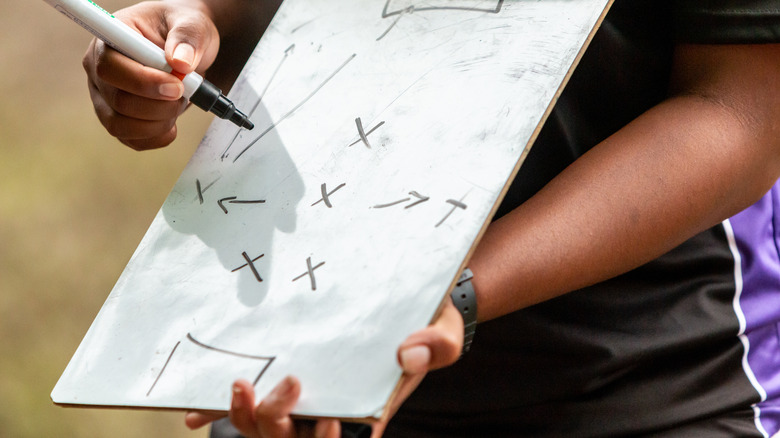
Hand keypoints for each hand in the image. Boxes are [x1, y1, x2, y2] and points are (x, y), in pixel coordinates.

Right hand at [82, 1, 218, 149]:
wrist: (188, 50)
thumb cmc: (184, 32)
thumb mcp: (193, 24)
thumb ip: (188, 37)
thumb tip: (180, 62)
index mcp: (111, 38)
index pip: (109, 66)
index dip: (143, 82)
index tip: (177, 86)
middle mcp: (100, 69)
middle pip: (118, 101)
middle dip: (160, 106)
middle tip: (185, 94)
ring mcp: (105, 97)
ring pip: (120, 126)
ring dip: (159, 123)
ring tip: (179, 104)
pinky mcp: (118, 118)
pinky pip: (132, 140)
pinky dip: (157, 137)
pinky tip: (173, 122)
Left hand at [185, 300, 463, 436]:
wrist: (411, 302)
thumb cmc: (430, 320)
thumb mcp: (444, 330)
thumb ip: (436, 345)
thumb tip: (409, 355)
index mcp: (370, 405)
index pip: (342, 436)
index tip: (325, 419)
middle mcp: (334, 407)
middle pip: (294, 437)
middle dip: (275, 422)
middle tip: (274, 385)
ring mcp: (310, 393)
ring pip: (268, 427)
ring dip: (246, 417)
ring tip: (236, 385)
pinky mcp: (292, 375)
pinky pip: (252, 401)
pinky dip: (222, 410)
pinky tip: (195, 410)